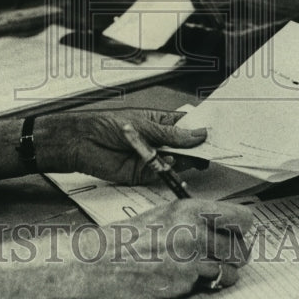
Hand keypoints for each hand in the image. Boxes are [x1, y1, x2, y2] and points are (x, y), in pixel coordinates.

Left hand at [34, 107, 206, 183]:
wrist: (81, 143)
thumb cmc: (106, 125)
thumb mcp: (143, 125)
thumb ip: (171, 134)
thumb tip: (199, 134)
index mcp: (159, 123)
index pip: (186, 126)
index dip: (201, 130)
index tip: (218, 134)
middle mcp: (158, 141)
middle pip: (186, 147)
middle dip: (199, 149)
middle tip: (215, 150)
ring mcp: (153, 159)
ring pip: (178, 163)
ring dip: (188, 161)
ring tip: (198, 157)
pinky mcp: (144, 175)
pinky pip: (164, 175)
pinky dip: (172, 172)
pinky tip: (174, 163)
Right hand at [72, 198, 254, 298]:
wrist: (100, 260)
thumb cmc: (128, 239)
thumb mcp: (163, 216)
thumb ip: (195, 220)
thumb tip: (226, 228)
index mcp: (189, 208)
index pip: (241, 217)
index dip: (240, 230)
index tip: (235, 235)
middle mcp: (194, 229)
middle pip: (242, 247)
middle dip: (233, 256)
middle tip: (217, 257)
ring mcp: (191, 256)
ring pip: (232, 268)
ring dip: (223, 272)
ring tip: (203, 270)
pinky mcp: (185, 280)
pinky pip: (214, 283)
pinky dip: (207, 285)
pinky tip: (188, 279)